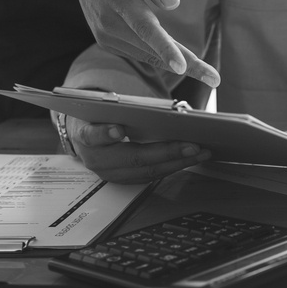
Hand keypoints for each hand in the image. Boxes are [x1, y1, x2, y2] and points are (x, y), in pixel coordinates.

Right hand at [29, 0, 219, 86]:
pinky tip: (177, 56)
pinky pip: (140, 52)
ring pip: (148, 55)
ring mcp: (107, 35)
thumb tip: (173, 3)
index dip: (165, 48)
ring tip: (207, 72)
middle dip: (187, 65)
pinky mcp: (108, 40)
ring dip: (178, 64)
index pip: (145, 28)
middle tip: (214, 78)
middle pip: (153, 49)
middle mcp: (110, 22)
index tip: (182, 66)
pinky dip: (160, 56)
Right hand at [67, 117, 211, 183]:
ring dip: (178, 162)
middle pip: (132, 158)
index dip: (104, 134)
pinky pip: (152, 176)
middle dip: (166, 153)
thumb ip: (123, 108)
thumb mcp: (104, 108)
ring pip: (147, 171)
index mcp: (85, 135)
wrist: (87, 134)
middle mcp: (96, 159)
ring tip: (201, 152)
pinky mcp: (125, 180)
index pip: (92, 135)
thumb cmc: (100, 116)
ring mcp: (111, 173)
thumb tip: (165, 108)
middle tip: (192, 145)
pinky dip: (173, 166)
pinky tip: (191, 158)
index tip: (118, 130)